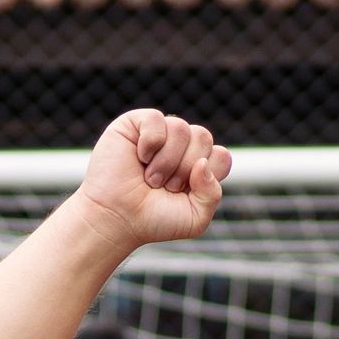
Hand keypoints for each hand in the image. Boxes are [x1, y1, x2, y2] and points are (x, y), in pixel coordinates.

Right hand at [73, 110, 233, 251]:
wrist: (116, 219)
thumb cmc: (153, 220)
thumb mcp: (195, 218)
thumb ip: (212, 194)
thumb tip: (202, 162)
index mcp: (199, 165)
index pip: (221, 156)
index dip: (206, 175)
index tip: (183, 193)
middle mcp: (181, 146)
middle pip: (204, 138)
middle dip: (184, 169)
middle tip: (163, 187)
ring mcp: (160, 132)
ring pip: (181, 128)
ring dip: (166, 161)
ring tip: (150, 178)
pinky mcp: (136, 123)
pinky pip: (156, 119)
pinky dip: (150, 143)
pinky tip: (140, 158)